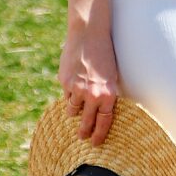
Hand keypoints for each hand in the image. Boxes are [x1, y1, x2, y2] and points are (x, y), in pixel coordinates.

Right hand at [58, 27, 119, 147]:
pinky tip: (73, 83)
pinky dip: (69, 93)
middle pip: (86, 121)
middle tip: (82, 137)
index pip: (104, 122)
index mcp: (108, 94)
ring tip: (76, 108)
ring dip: (74, 110)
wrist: (89, 32)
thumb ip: (105, 94)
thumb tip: (98, 112)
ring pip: (72, 109)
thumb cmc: (104, 53)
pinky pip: (66, 94)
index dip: (99, 134)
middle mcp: (92, 94)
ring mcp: (77, 89)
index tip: (95, 143)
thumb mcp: (111, 75)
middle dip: (84, 131)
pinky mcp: (65, 81)